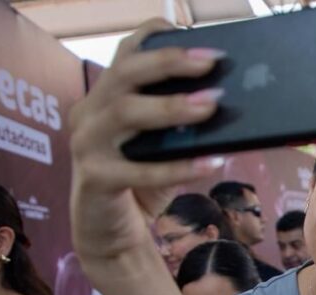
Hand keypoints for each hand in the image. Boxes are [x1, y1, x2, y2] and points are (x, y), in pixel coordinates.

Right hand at [68, 19, 225, 271]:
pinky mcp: (95, 180)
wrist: (112, 234)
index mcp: (105, 97)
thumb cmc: (140, 182)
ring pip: (125, 112)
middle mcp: (90, 114)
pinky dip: (178, 166)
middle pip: (124, 73)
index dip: (157, 39)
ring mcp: (87, 146)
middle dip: (168, 63)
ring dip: (171, 107)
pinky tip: (211, 162)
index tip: (196, 39)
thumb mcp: (164, 147)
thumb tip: (227, 101)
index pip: (125, 54)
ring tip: (210, 106)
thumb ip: (182, 124)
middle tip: (210, 63)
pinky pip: (138, 170)